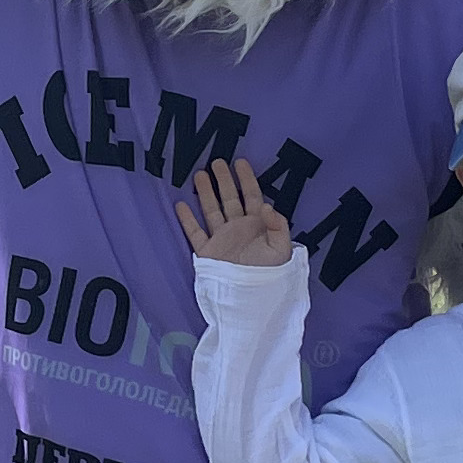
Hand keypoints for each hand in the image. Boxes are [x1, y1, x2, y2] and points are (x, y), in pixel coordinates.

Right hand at [173, 156, 291, 267]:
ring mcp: (222, 239)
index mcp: (257, 226)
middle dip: (223, 180)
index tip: (240, 162)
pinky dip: (187, 220)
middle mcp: (238, 229)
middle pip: (229, 199)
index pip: (252, 197)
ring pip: (211, 211)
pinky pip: (195, 233)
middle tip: (216, 161)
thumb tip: (265, 206)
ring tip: (198, 175)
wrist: (251, 300)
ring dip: (205, 193)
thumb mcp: (282, 250)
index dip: (246, 179)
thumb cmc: (270, 276)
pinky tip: (181, 205)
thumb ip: (278, 226)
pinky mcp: (208, 253)